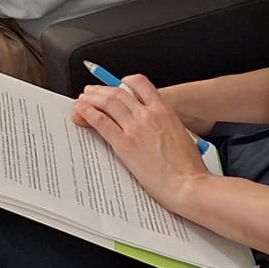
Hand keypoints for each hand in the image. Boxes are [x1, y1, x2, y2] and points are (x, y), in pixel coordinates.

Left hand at [70, 74, 209, 209]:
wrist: (188, 185)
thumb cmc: (188, 168)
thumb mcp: (181, 135)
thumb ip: (164, 125)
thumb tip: (153, 128)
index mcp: (164, 111)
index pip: (140, 84)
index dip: (124, 82)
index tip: (117, 86)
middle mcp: (147, 115)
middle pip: (118, 92)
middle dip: (101, 90)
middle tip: (91, 92)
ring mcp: (135, 128)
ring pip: (107, 103)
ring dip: (91, 99)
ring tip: (82, 100)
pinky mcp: (124, 144)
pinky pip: (100, 122)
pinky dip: (87, 113)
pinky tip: (80, 112)